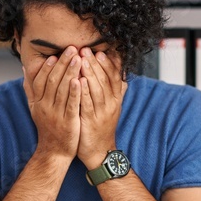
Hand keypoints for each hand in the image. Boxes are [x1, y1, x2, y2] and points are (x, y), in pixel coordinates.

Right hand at [23, 46, 81, 159]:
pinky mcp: (68, 122)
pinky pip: (71, 105)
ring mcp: (56, 114)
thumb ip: (30, 88)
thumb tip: (23, 68)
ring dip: (70, 72)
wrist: (54, 152)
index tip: (54, 53)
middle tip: (71, 48)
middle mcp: (45, 107)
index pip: (40, 80)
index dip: (47, 67)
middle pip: (52, 81)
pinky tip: (80, 80)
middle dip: (62, 64)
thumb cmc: (47, 128)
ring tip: (79, 58)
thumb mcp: (34, 108)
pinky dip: (75, 92)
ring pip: (62, 90)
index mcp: (38, 102)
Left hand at [77, 48, 126, 167]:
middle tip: (86, 49)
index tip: (100, 51)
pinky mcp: (91, 122)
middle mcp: (111, 104)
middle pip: (105, 80)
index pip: (114, 77)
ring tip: (82, 60)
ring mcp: (102, 113)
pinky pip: (88, 104)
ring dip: (90, 74)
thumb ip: (117, 92)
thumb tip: (123, 76)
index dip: (108, 64)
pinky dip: (84, 92)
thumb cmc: (102, 127)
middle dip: (96, 63)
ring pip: (97, 90)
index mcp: (116, 99)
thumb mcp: (112, 108)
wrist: (100, 152)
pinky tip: (78, 82)